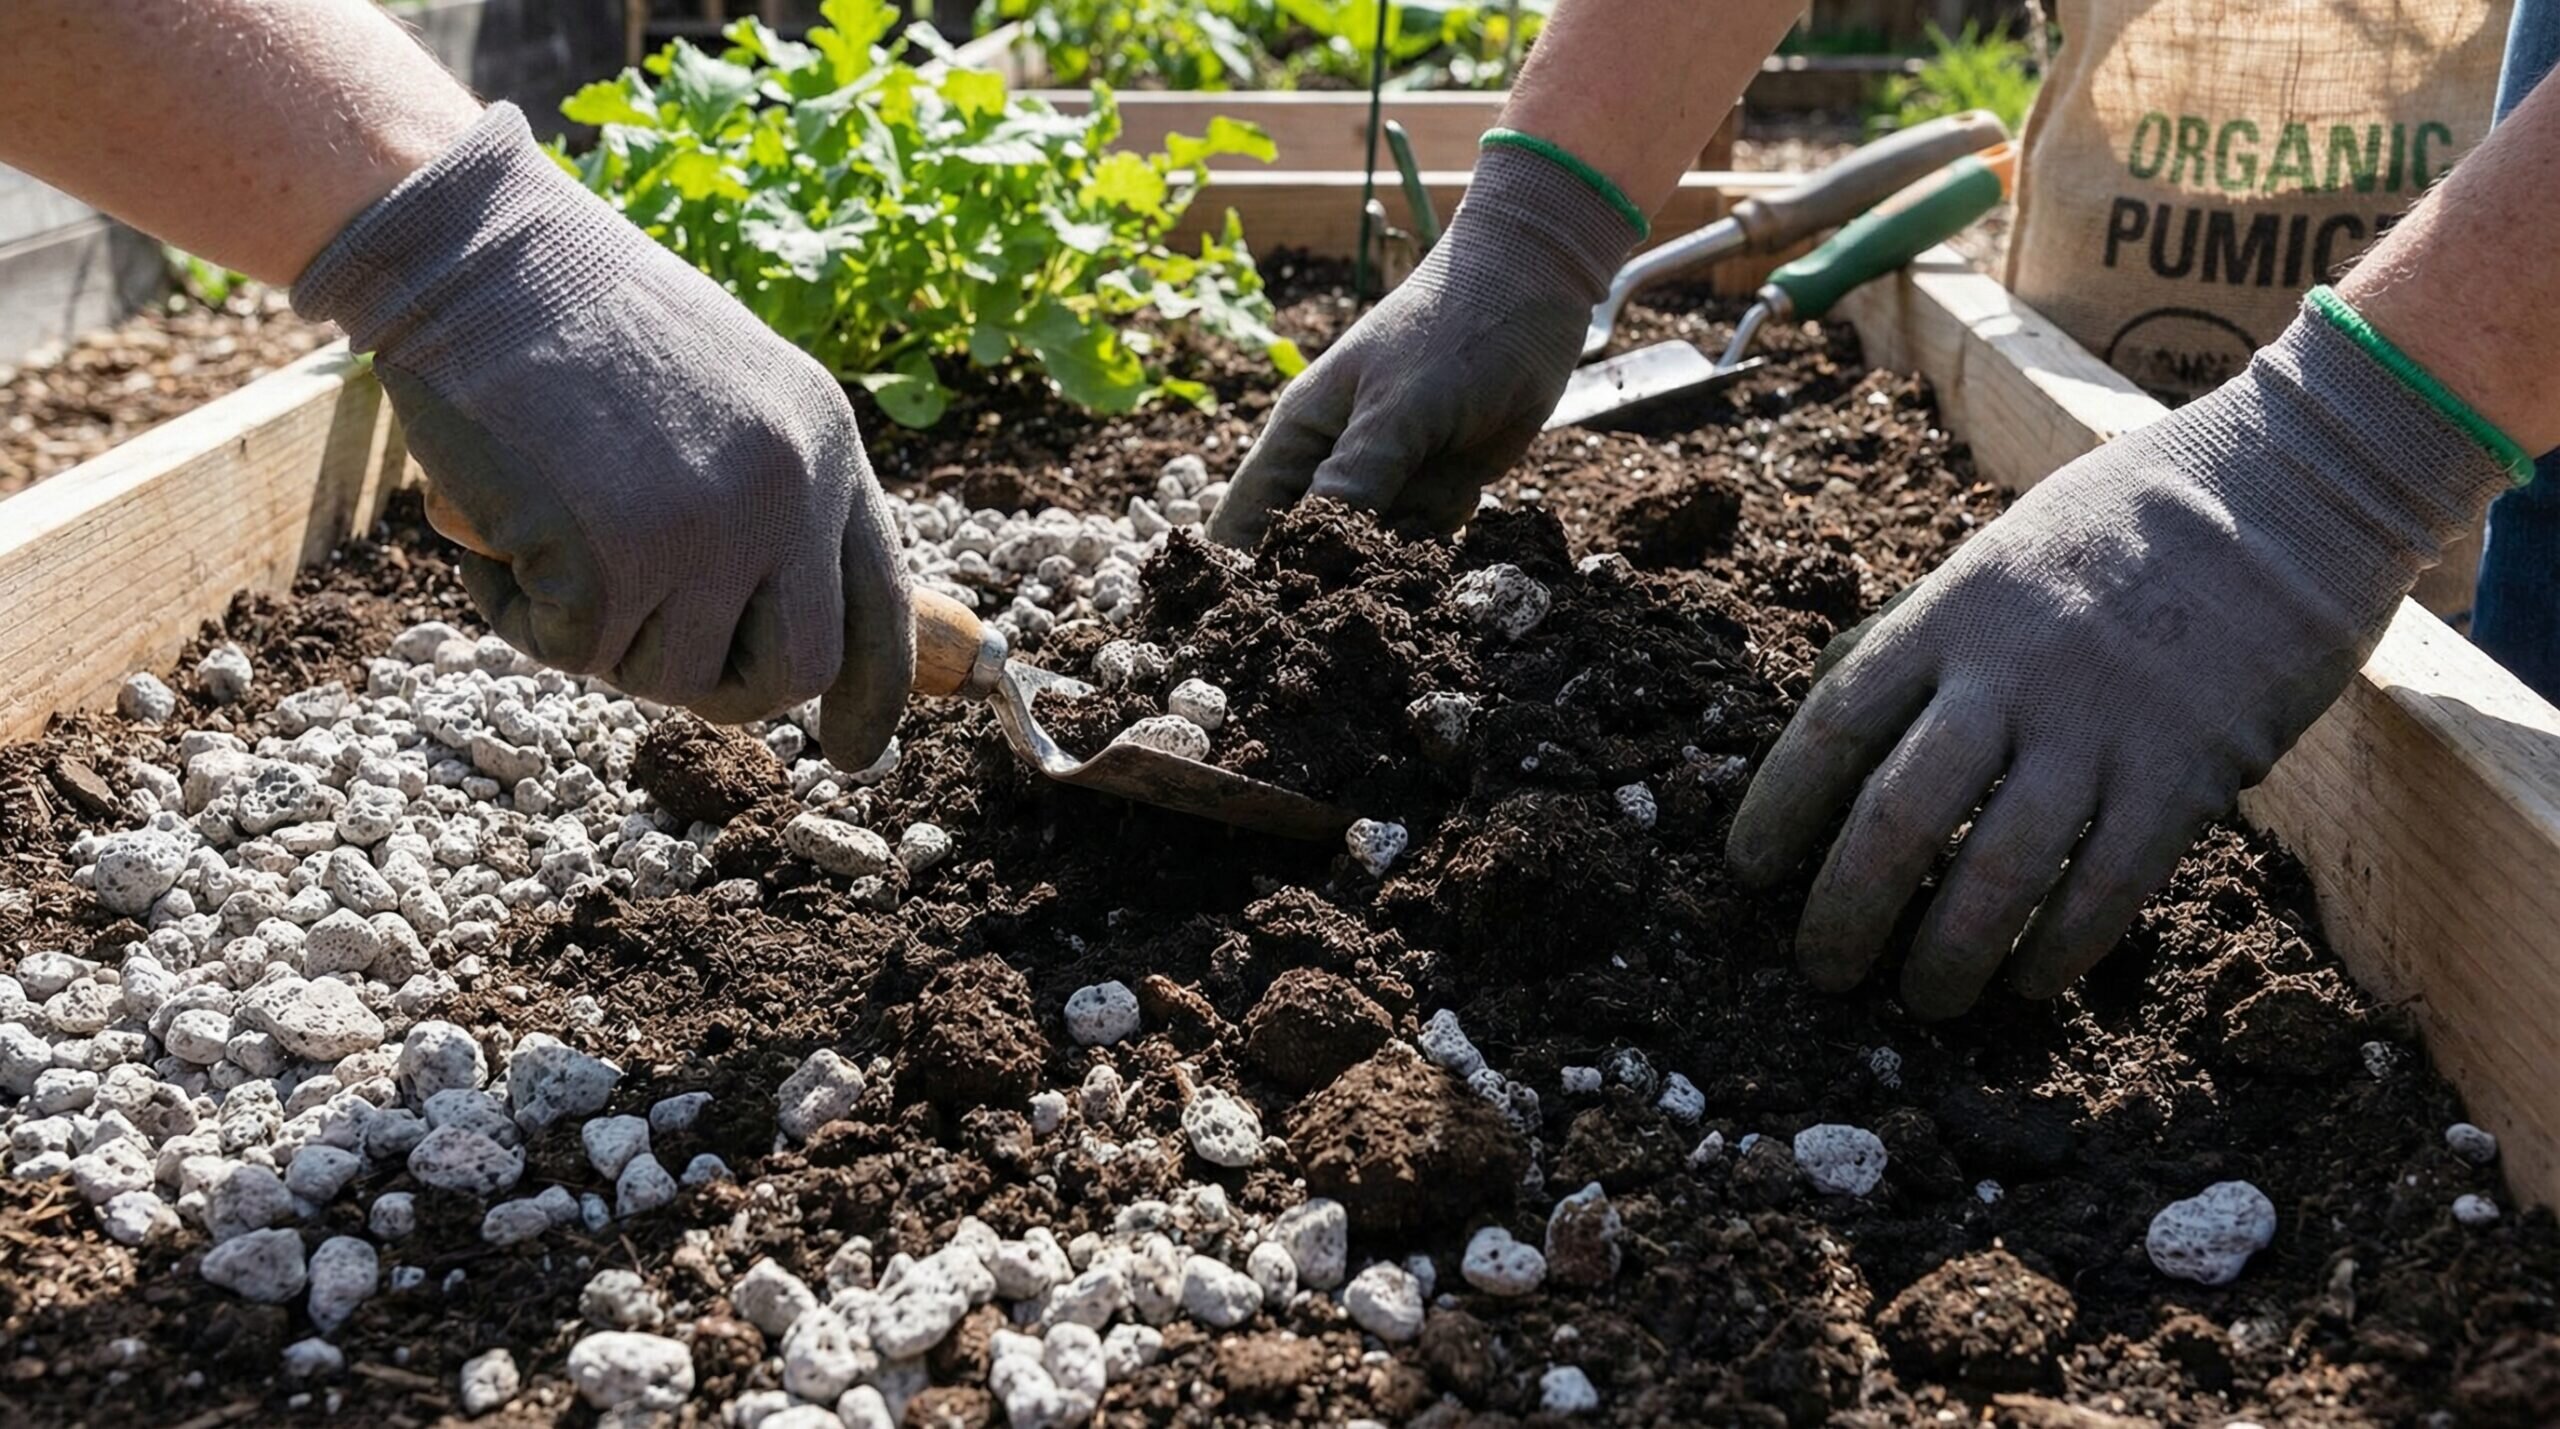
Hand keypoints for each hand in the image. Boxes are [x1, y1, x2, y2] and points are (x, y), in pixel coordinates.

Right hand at [294, 105, 911, 765]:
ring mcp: (706, 530)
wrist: (476, 251)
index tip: (857, 754)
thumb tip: (775, 622)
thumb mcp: (726, 388)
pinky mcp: (611, 561)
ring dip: (599, 633)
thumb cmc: (577, 313)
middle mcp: (789, 492)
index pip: (879, 603)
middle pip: (790, 672)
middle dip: (719, 686)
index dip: (873, 693)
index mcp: (828, 443)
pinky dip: (515, 613)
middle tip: (643, 641)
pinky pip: (568, 652)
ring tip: (552, 530)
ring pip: (668, 673)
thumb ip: (769, 491)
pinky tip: (495, 531)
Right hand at [1208, 140, 1638, 546]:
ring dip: (1407, 543)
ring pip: (1373, 555)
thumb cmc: (1453, 331)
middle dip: (1340, 568)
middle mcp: (1331, 466)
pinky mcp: (1433, 490)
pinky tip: (1467, 477)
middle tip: (1387, 542)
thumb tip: (1310, 556)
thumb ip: (1357, 478)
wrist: (1534, 294)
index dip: (1235, 576)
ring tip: (1439, 474)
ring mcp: (1384, 481)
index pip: (1240, 524)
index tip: (1253, 621)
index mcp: (1298, 438)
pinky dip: (1445, 527)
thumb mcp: (1402, 406)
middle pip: (1310, 553)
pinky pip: (1424, 542)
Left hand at [1726, 301, 2511, 1016]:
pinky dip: (2056, 949)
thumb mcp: (2003, 550)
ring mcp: (2101, 725)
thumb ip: (1932, 635)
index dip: (1779, 807)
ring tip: (1922, 999)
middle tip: (1821, 968)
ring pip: (1995, 874)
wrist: (2292, 483)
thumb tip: (1844, 717)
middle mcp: (2012, 674)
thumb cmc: (2132, 518)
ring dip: (1947, 956)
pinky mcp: (2190, 770)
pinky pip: (2105, 887)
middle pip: (1897, 818)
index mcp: (1953, 612)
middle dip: (1844, 911)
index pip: (1834, 723)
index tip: (1747, 869)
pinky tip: (2027, 983)